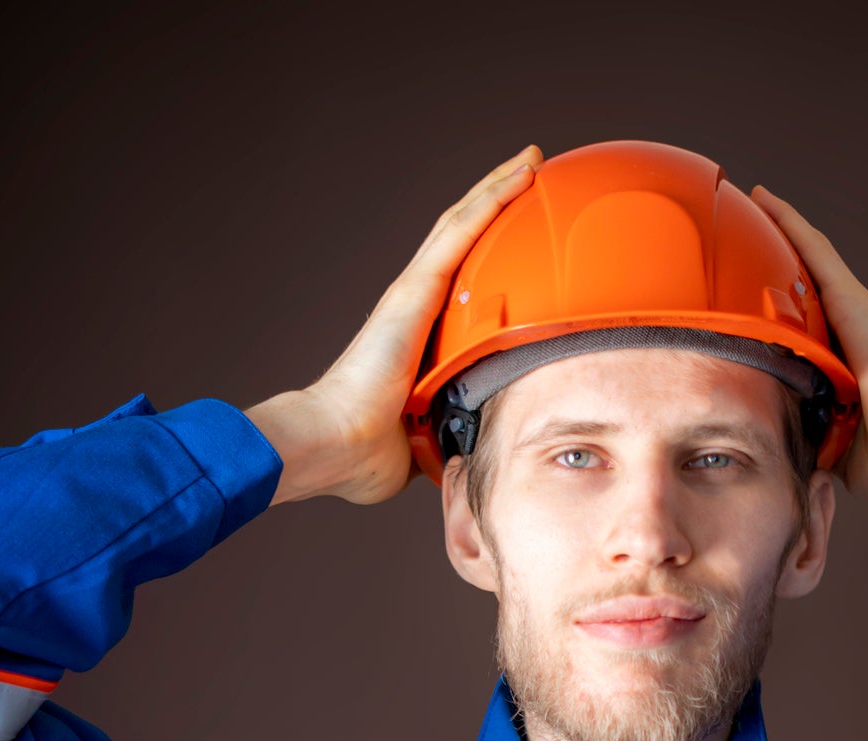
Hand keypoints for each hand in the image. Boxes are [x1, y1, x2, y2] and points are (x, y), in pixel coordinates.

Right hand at [249, 145, 542, 504]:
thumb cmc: (366, 452)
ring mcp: (412, 292)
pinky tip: (519, 176)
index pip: (458, 276)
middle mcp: (413, 303)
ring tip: (531, 160)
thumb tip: (471, 447)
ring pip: (462, 223)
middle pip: (461, 237)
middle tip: (530, 173)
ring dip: (497, 188)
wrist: (336, 444)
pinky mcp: (415, 291)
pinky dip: (491, 201)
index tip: (516, 227)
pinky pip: (460, 234)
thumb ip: (448, 429)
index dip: (484, 246)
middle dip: (495, 202)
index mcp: (416, 334)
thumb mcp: (426, 435)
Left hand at [749, 186, 867, 510]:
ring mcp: (857, 312)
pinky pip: (816, 253)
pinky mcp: (854, 303)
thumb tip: (790, 451)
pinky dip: (791, 225)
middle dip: (782, 257)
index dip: (790, 301)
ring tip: (753, 201)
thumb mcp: (837, 448)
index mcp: (851, 362)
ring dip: (784, 228)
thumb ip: (813, 440)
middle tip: (747, 227)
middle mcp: (855, 329)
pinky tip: (766, 201)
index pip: (812, 323)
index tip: (762, 284)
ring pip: (812, 258)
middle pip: (810, 284)